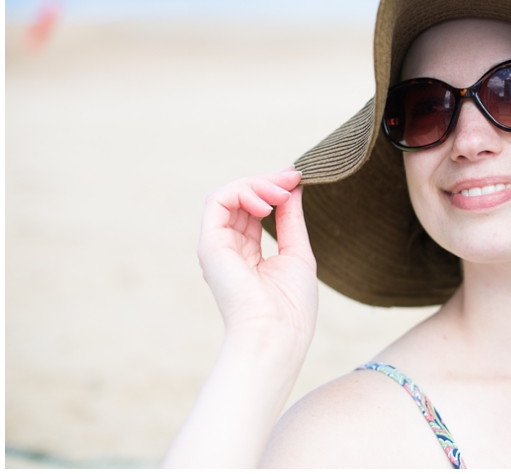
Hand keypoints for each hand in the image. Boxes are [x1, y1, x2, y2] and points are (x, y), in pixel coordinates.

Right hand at [198, 167, 316, 349]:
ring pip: (227, 194)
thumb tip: (293, 186)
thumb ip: (291, 219)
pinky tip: (267, 203)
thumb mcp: (297, 252)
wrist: (277, 335)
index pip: (255, 209)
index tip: (298, 178)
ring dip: (258, 184)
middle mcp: (228, 248)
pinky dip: (242, 192)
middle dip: (269, 181)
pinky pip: (217, 201)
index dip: (274, 189)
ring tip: (283, 192)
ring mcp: (217, 245)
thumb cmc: (291, 307)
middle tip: (293, 177)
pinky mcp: (210, 245)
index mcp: (248, 254)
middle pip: (241, 198)